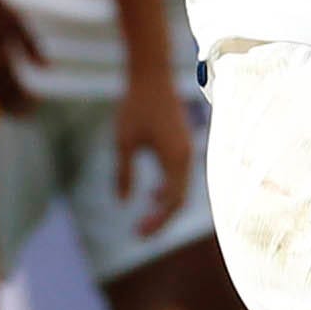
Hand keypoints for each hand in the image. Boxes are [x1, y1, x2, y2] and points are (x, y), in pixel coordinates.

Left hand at [112, 74, 195, 231]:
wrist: (152, 75)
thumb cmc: (136, 106)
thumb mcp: (123, 142)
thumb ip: (123, 173)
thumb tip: (123, 202)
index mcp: (175, 159)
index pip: (172, 203)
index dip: (158, 222)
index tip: (138, 234)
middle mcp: (187, 157)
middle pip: (180, 200)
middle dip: (161, 219)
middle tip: (139, 232)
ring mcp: (187, 151)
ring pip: (182, 189)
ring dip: (165, 205)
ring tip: (145, 218)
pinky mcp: (184, 144)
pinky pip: (181, 176)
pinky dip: (169, 190)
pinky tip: (153, 194)